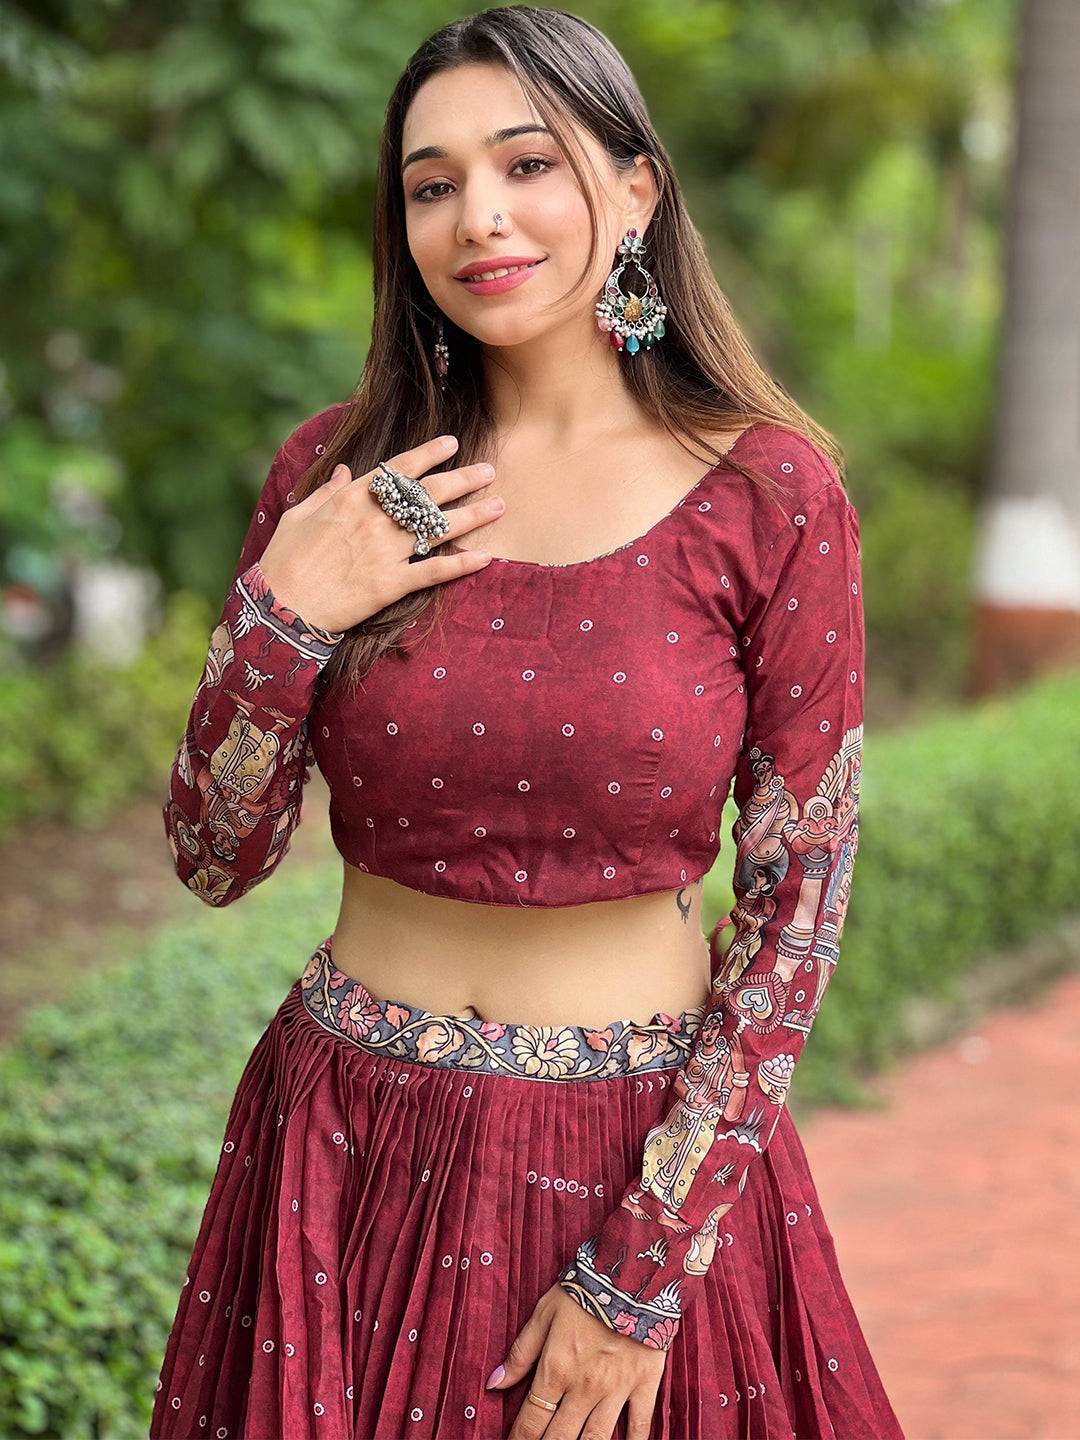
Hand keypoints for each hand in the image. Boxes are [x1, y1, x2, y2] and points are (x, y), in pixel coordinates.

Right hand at [257, 433, 502, 633]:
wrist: (281, 607)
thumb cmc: (284, 560)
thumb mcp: (298, 515)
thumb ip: (325, 491)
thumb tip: (343, 472)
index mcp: (351, 499)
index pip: (399, 469)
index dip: (429, 454)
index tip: (453, 443)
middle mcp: (374, 520)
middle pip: (429, 494)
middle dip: (463, 480)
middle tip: (490, 471)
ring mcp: (385, 552)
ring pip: (438, 528)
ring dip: (473, 516)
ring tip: (499, 506)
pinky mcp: (391, 584)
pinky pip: (433, 571)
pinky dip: (460, 564)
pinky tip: (485, 557)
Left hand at [489, 1282, 665, 1439]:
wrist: (631, 1275)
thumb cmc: (584, 1291)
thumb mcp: (544, 1314)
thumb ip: (520, 1353)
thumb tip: (494, 1384)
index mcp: (556, 1370)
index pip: (531, 1420)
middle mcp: (584, 1388)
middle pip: (560, 1438)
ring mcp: (616, 1389)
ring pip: (595, 1439)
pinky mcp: (644, 1384)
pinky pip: (639, 1425)